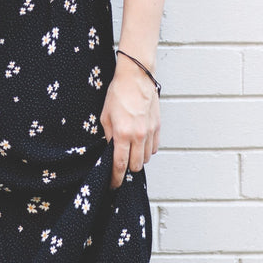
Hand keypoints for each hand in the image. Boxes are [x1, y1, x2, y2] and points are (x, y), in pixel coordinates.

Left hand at [100, 52, 160, 188]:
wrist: (136, 77)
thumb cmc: (118, 93)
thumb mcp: (105, 116)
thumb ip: (108, 136)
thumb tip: (110, 150)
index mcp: (122, 134)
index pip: (120, 165)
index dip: (116, 178)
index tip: (113, 184)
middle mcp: (138, 136)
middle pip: (136, 166)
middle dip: (127, 169)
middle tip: (121, 166)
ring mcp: (150, 132)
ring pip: (146, 158)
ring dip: (138, 159)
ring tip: (130, 152)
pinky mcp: (157, 127)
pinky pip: (154, 148)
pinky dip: (147, 150)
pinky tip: (140, 144)